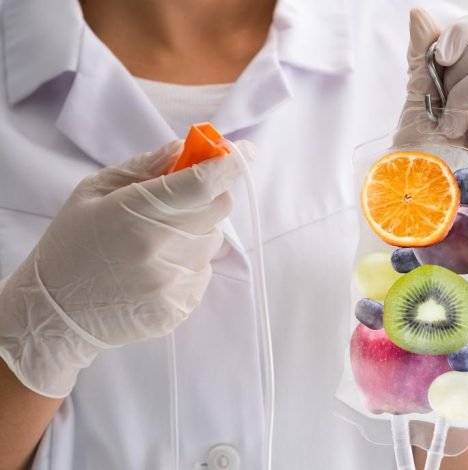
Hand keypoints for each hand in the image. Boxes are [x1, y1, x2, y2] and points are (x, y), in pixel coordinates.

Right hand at [0, 140, 253, 397]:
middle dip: (208, 196)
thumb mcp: (94, 192)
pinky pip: (204, 272)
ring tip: (154, 243)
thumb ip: (145, 167)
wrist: (56, 314)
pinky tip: (155, 270)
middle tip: (181, 201)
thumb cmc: (72, 244)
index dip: (231, 163)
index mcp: (137, 214)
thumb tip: (186, 149)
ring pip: (213, 241)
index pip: (204, 183)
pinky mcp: (179, 309)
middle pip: (219, 208)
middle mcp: (161, 250)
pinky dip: (189, 264)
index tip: (245, 151)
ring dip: (195, 233)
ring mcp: (172, 284)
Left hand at [400, 8, 467, 217]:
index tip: (438, 57)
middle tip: (444, 111)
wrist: (424, 216)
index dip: (463, 33)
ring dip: (467, 98)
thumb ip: (421, 62)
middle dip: (459, 72)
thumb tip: (419, 14)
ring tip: (453, 130)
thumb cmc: (419, 168)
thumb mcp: (416, 107)